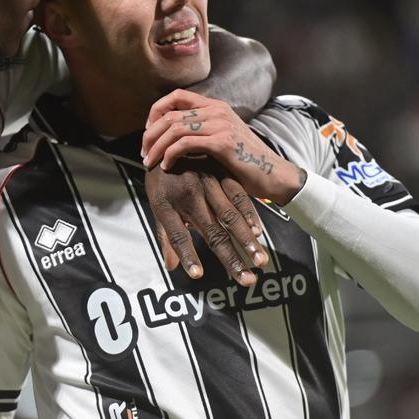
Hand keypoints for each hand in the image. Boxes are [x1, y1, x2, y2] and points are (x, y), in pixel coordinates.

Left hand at [142, 90, 304, 203]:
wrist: (273, 175)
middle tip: (143, 153)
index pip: (176, 96)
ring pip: (174, 128)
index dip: (156, 111)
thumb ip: (200, 132)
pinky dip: (170, 155)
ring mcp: (220, 125)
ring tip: (149, 162)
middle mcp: (217, 111)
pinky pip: (185, 144)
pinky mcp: (222, 142)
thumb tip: (170, 137)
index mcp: (215, 106)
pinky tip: (166, 167)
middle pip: (169, 113)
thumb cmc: (244, 163)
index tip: (148, 132)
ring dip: (156, 146)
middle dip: (150, 134)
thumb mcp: (220, 139)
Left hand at [146, 163, 267, 285]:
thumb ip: (166, 237)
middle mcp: (188, 194)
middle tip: (247, 280)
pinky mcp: (221, 172)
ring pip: (230, 216)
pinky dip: (249, 215)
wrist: (168, 137)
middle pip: (212, 232)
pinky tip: (258, 232)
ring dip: (246, 241)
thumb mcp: (158, 205)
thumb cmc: (162, 180)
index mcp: (166, 204)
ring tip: (260, 261)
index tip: (198, 275)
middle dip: (231, 258)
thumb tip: (171, 267)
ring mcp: (206, 182)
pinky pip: (238, 196)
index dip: (188, 255)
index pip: (177, 236)